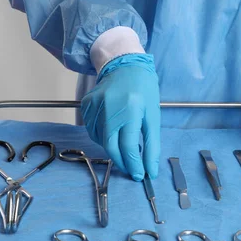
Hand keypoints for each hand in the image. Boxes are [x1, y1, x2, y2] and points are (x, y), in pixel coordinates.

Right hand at [81, 54, 160, 179]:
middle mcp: (110, 108)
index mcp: (131, 109)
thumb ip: (152, 144)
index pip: (129, 146)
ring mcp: (95, 106)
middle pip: (111, 146)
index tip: (139, 175)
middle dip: (121, 162)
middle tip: (131, 168)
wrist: (125, 65)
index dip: (134, 165)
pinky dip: (103, 137)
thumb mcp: (153, 116)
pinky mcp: (87, 105)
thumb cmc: (144, 90)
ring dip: (113, 149)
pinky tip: (113, 131)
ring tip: (124, 145)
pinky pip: (93, 130)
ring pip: (100, 140)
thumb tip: (151, 170)